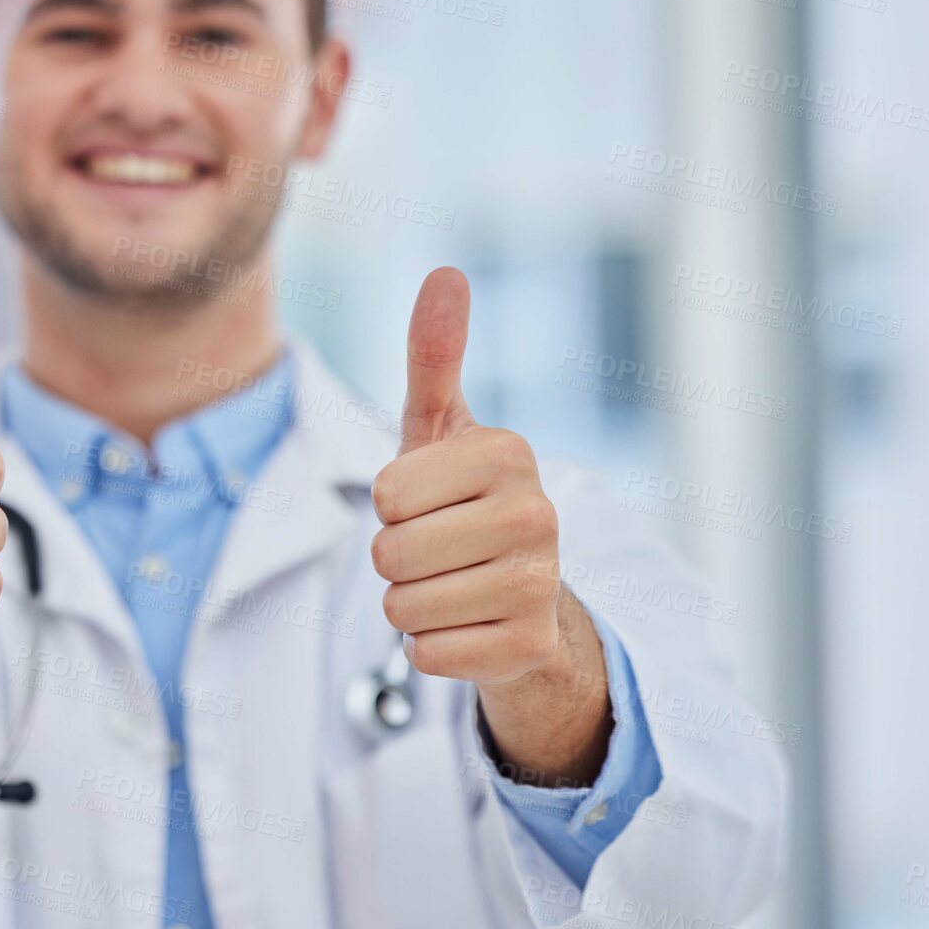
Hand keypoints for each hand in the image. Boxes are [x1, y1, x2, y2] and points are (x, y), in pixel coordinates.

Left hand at [370, 268, 609, 784]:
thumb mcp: (440, 429)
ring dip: (409, 603)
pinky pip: (425, 655)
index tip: (429, 500)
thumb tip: (446, 273)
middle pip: (389, 552)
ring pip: (402, 607)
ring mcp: (542, 586)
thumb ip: (434, 356)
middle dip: (393, 558)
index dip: (390, 503)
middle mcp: (538, 515)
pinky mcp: (531, 648)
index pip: (387, 492)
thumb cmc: (460, 500)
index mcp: (509, 453)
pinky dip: (430, 648)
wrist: (518, 595)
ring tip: (450, 585)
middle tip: (437, 549)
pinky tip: (466, 626)